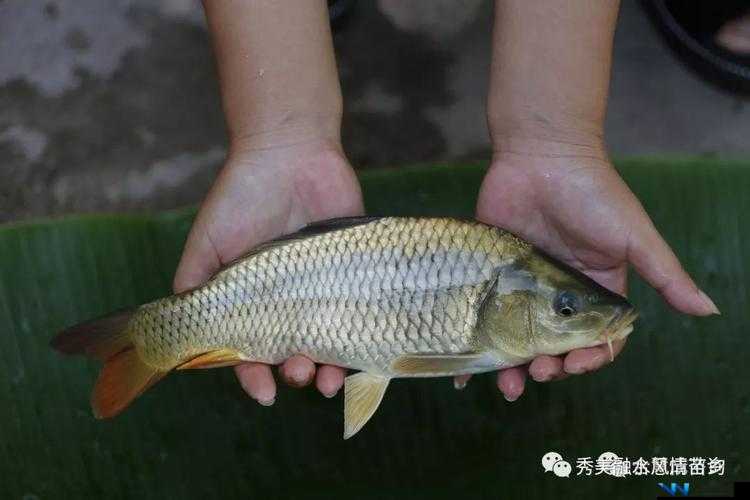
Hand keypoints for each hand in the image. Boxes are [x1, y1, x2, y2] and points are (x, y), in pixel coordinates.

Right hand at [173, 138, 361, 404]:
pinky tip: (362, 351)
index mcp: (255, 299)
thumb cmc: (240, 197)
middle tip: (298, 372)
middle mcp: (291, 300)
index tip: (262, 392)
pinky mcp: (356, 272)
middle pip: (295, 352)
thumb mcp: (206, 242)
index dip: (254, 374)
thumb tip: (180, 336)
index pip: (253, 349)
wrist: (290, 152)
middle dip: (296, 372)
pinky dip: (363, 336)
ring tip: (329, 378)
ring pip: (332, 341)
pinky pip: (363, 311)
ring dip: (330, 368)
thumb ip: (193, 285)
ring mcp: (326, 288)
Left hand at [465, 144, 718, 400]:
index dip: (590, 359)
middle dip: (549, 367)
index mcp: (596, 291)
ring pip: (516, 339)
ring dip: (513, 366)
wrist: (541, 155)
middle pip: (554, 346)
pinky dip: (476, 342)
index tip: (576, 365)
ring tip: (505, 381)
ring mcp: (523, 286)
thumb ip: (665, 275)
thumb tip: (709, 309)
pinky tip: (465, 365)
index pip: (597, 340)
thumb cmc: (593, 193)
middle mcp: (559, 295)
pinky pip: (483, 314)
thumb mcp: (633, 237)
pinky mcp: (493, 274)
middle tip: (538, 371)